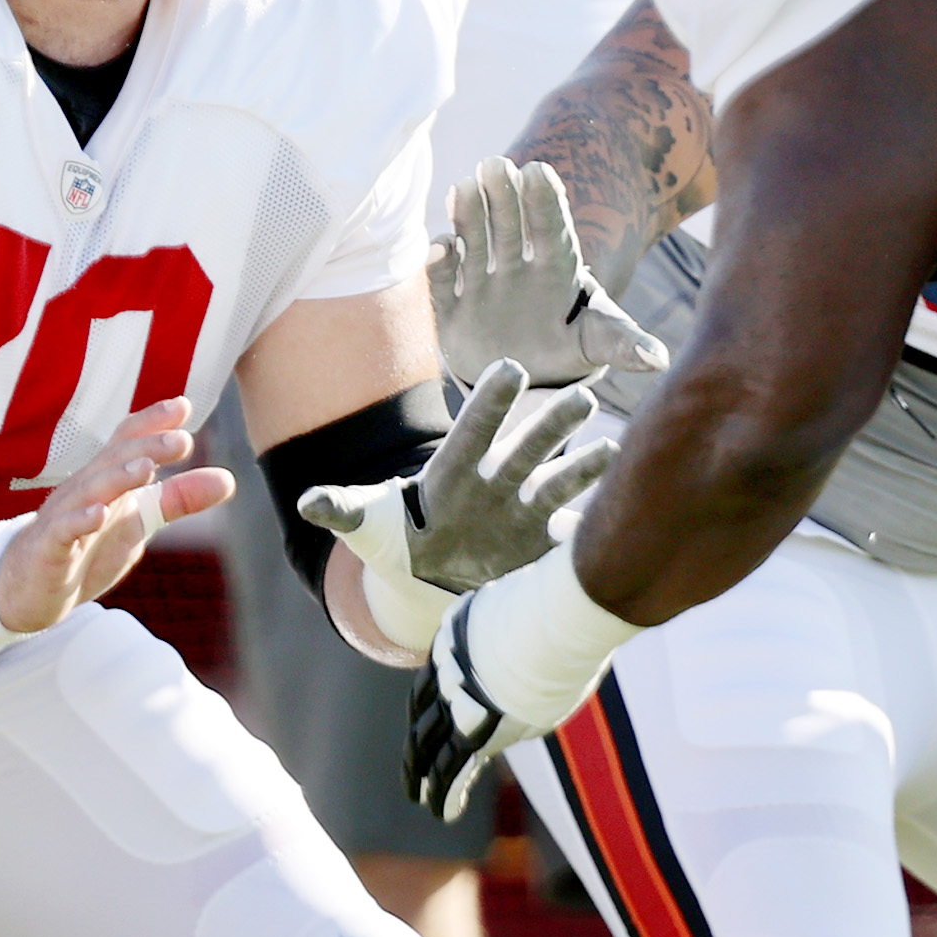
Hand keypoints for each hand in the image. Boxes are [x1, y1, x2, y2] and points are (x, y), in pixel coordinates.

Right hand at [0, 397, 232, 633]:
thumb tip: (229, 480)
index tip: (184, 406)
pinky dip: (80, 521)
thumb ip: (179, 499)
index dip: (152, 422)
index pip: (127, 442)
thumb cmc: (86, 547)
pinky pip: (61, 531)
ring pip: (89, 491)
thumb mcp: (139, 522)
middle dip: (146, 447)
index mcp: (106, 479)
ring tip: (146, 469)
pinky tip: (100, 514)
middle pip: (113, 460)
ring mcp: (63, 518)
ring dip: (118, 478)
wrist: (28, 590)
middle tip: (181, 439)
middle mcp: (84, 490)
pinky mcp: (48, 549)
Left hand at [299, 358, 608, 650]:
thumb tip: (307, 502)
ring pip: (557, 480)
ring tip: (614, 450)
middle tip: (581, 397)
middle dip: (550, 423)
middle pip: (524, 446)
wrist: (428, 568)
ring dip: (585, 468)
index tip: (511, 368)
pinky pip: (571, 528)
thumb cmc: (396, 535)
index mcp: (452, 470)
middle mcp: (494, 481)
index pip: (473, 429)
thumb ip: (342, 509)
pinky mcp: (538, 541)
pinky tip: (629, 508)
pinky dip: (596, 522)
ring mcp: (521, 509)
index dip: (491, 402)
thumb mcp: (367, 524)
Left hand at [404, 548, 639, 822]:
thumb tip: (572, 569)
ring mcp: (464, 699)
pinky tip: (439, 811)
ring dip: (424, 777)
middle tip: (409, 772)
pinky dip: (447, 791)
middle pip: (425, 716)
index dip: (430, 706)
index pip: (435, 682)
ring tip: (418, 800)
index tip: (426, 724)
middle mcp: (451, 671)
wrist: (562, 610)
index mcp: (456, 640)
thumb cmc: (561, 593)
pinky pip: (457, 768)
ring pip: (432, 746)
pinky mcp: (484, 727)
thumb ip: (538, 607)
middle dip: (417, 747)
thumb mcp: (536, 595)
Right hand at [429, 159, 665, 389]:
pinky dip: (439, 265)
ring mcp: (482, 285)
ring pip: (474, 244)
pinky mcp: (452, 309)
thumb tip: (659, 359)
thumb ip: (622, 345)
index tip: (538, 170)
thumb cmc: (567, 350)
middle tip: (495, 163)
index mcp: (555, 269)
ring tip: (464, 185)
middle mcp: (516, 267)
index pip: (550, 229)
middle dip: (502, 196)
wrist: (524, 381)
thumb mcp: (598, 344)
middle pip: (509, 226)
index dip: (543, 201)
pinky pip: (443, 283)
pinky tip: (439, 246)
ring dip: (468, 217)